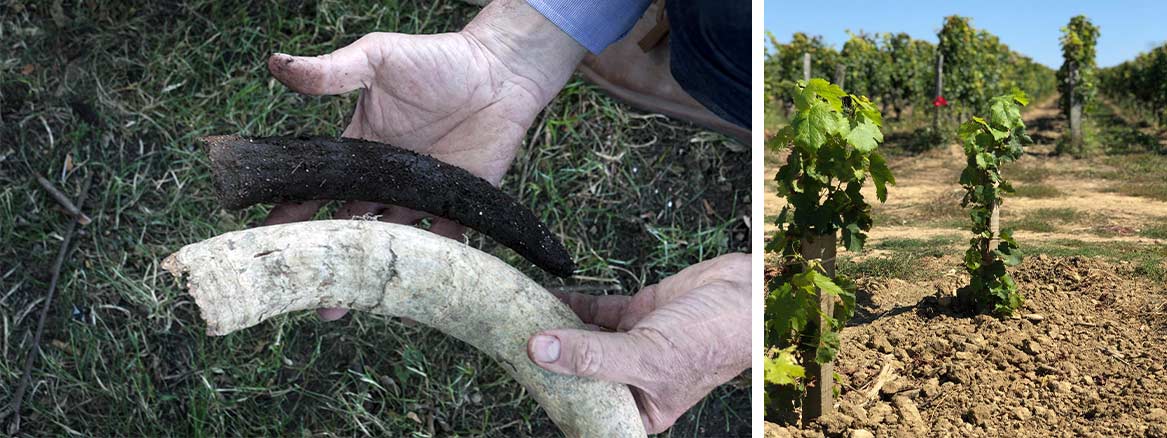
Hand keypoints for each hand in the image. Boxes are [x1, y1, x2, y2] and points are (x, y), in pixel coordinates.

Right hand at [262, 0, 584, 319]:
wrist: (501, 72)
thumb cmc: (438, 59)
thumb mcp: (379, 58)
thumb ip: (333, 71)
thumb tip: (276, 64)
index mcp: (361, 148)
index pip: (319, 186)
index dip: (291, 211)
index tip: (265, 239)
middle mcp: (387, 179)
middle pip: (350, 225)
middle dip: (327, 257)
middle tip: (303, 288)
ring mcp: (422, 195)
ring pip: (391, 241)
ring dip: (372, 270)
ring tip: (346, 303)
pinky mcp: (460, 204)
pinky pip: (444, 244)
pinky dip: (432, 268)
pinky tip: (413, 296)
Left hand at [526, 253, 750, 433]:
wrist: (748, 292)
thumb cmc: (714, 339)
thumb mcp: (646, 356)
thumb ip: (591, 356)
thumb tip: (540, 350)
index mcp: (641, 409)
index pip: (587, 412)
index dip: (556, 400)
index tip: (522, 382)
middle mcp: (633, 380)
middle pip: (579, 373)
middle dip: (549, 360)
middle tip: (511, 345)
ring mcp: (632, 345)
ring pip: (582, 339)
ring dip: (555, 328)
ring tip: (521, 318)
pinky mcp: (635, 314)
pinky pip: (594, 312)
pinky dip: (571, 304)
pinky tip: (547, 299)